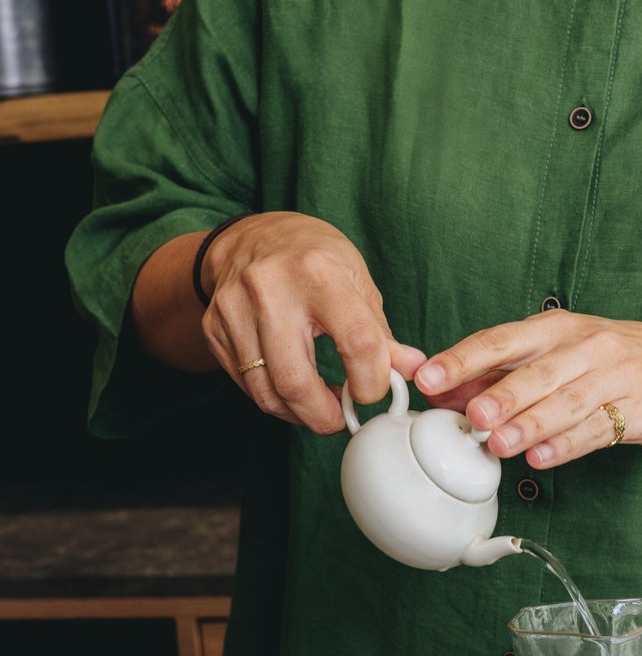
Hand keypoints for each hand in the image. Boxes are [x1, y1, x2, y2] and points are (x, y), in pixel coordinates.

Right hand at [200, 212, 424, 433]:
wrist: (249, 237)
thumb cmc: (311, 257)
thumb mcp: (355, 280)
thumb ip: (381, 332)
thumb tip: (413, 371)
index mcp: (318, 272)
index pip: (356, 342)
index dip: (371, 381)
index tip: (374, 391)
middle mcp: (270, 289)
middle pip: (296, 380)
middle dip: (325, 417)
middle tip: (342, 418)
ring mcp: (235, 310)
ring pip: (267, 391)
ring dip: (299, 414)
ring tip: (319, 406)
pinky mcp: (214, 329)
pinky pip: (247, 385)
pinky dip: (275, 399)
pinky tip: (292, 391)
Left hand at [414, 312, 641, 468]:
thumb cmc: (611, 358)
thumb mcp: (557, 352)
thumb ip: (501, 373)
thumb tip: (442, 394)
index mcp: (557, 328)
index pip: (502, 339)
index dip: (464, 359)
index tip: (430, 377)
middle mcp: (588, 346)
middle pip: (538, 372)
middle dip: (503, 395)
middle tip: (473, 415)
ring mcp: (618, 377)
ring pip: (568, 402)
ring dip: (531, 425)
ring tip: (500, 445)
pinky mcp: (641, 411)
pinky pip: (599, 429)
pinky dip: (568, 445)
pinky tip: (542, 459)